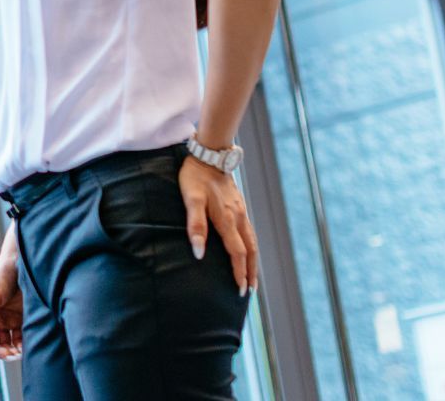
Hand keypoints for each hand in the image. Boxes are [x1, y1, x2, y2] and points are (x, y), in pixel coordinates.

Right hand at [0, 255, 21, 359]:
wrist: (23, 263)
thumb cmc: (3, 274)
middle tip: (8, 354)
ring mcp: (6, 320)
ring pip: (5, 343)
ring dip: (10, 350)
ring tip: (18, 353)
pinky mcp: (19, 320)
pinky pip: (18, 338)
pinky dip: (21, 345)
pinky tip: (25, 347)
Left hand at [179, 154, 258, 295]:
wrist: (209, 154)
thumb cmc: (195, 177)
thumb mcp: (191, 199)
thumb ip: (195, 226)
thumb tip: (199, 253)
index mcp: (227, 219)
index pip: (237, 253)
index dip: (239, 272)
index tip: (240, 290)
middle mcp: (238, 218)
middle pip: (250, 251)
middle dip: (250, 272)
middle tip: (249, 292)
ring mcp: (241, 211)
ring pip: (252, 242)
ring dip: (253, 262)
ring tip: (252, 277)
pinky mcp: (239, 206)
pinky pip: (249, 232)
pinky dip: (251, 247)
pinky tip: (247, 251)